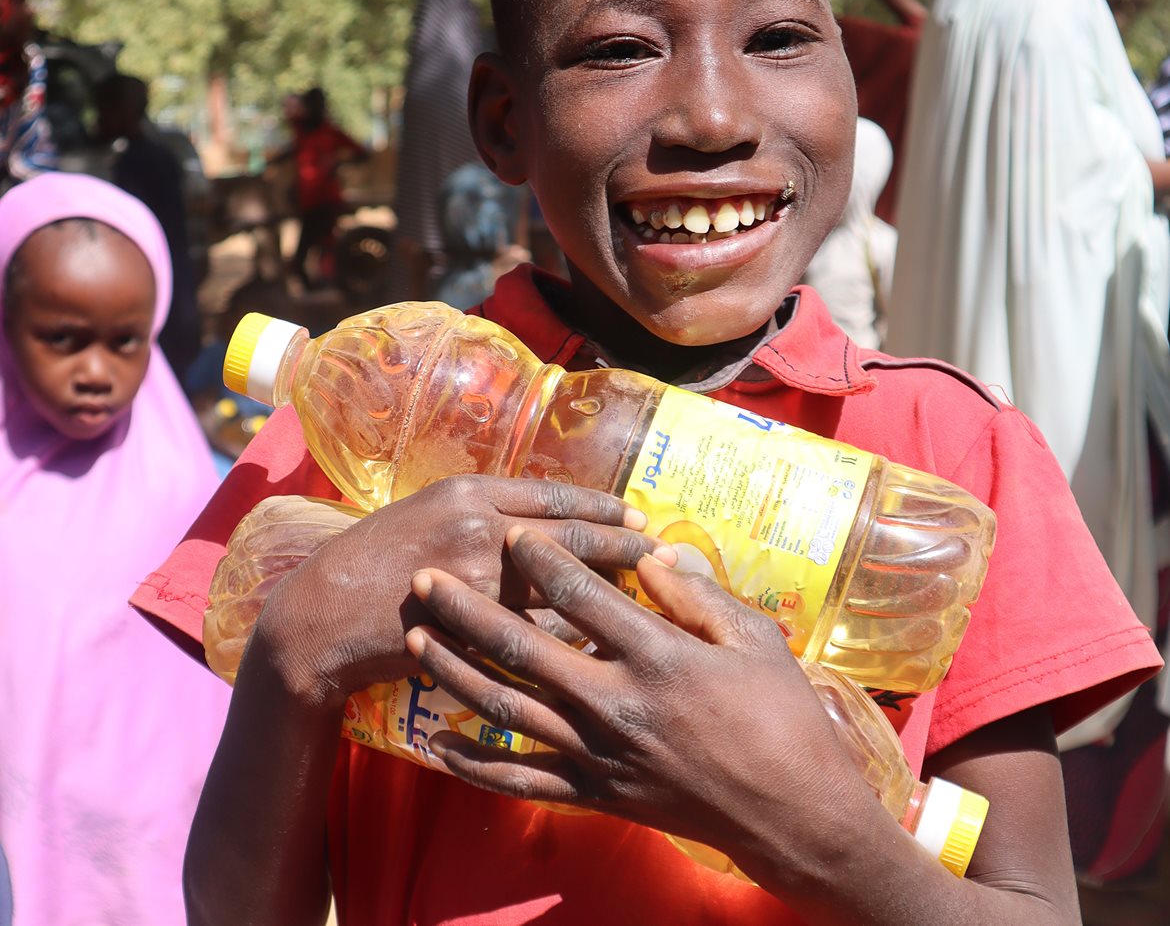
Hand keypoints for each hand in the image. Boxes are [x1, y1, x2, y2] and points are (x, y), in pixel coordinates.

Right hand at [250, 475, 658, 710]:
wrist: (325, 612)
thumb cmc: (377, 557)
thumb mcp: (428, 512)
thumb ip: (484, 510)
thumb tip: (543, 517)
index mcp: (471, 491)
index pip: (555, 495)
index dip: (604, 507)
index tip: (639, 516)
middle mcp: (480, 525)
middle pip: (572, 536)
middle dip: (625, 545)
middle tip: (666, 551)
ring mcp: (478, 577)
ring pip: (563, 586)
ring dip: (608, 593)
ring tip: (649, 597)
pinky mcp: (473, 625)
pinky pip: (538, 630)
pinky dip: (571, 633)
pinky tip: (601, 639)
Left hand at [404, 528, 877, 882]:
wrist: (792, 812)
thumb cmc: (781, 714)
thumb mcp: (753, 636)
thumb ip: (696, 592)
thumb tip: (650, 552)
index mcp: (658, 654)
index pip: (581, 593)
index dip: (540, 557)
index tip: (511, 532)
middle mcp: (616, 702)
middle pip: (523, 645)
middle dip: (467, 607)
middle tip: (424, 577)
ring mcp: (600, 752)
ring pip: (509, 707)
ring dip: (456, 669)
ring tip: (414, 637)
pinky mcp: (595, 792)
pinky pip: (522, 780)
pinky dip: (476, 764)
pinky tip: (438, 742)